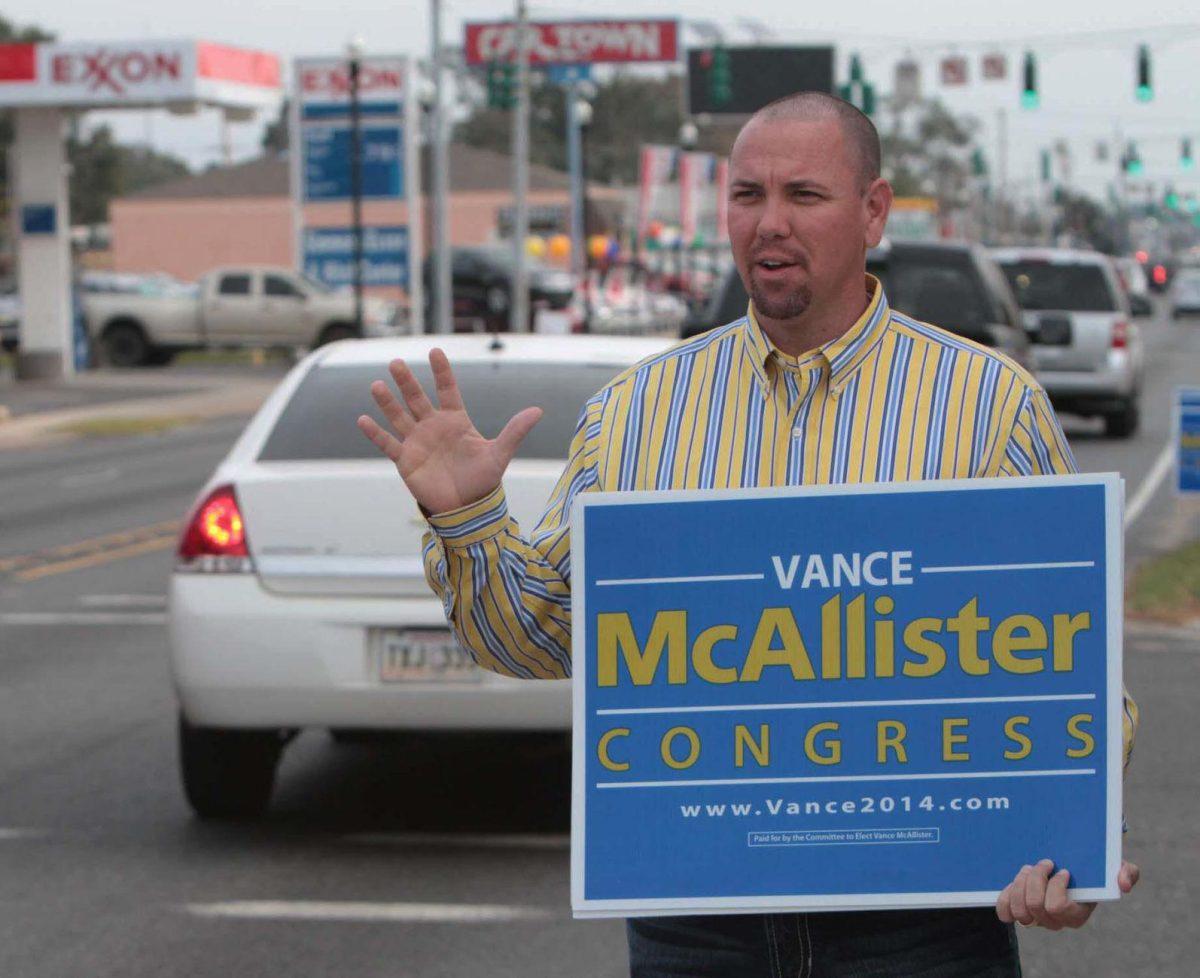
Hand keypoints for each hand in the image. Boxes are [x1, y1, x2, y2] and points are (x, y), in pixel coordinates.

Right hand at [356, 348, 541, 514]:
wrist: (466, 507)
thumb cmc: (483, 479)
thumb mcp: (499, 454)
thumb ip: (515, 431)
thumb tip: (538, 410)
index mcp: (456, 420)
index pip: (447, 390)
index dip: (442, 371)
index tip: (435, 351)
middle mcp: (433, 426)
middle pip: (417, 398)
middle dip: (407, 382)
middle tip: (396, 362)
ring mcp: (417, 441)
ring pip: (399, 417)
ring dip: (387, 402)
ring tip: (376, 385)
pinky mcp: (405, 460)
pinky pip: (388, 443)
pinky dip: (375, 433)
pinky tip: (362, 419)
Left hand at [996, 858, 1139, 930]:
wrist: (1068, 865)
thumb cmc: (1092, 870)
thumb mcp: (1115, 866)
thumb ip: (1127, 872)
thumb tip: (1123, 883)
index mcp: (1077, 914)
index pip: (1058, 907)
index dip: (1055, 887)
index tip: (1063, 870)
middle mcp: (1055, 921)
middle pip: (1035, 906)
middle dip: (1035, 879)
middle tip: (1043, 862)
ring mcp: (1035, 918)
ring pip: (1019, 910)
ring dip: (1020, 884)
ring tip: (1029, 868)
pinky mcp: (1018, 910)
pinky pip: (1006, 913)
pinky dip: (1005, 897)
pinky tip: (1012, 882)